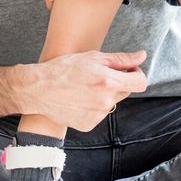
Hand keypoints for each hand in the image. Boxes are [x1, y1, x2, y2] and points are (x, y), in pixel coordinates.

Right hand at [29, 50, 147, 131]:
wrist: (39, 89)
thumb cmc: (64, 68)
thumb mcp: (93, 57)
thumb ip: (121, 59)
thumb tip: (142, 56)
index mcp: (108, 82)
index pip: (140, 83)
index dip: (136, 74)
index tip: (128, 70)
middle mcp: (105, 101)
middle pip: (125, 92)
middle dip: (118, 83)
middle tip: (99, 76)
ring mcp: (97, 115)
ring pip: (111, 103)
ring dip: (105, 95)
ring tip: (85, 87)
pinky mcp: (89, 124)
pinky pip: (100, 114)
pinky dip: (94, 106)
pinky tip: (80, 99)